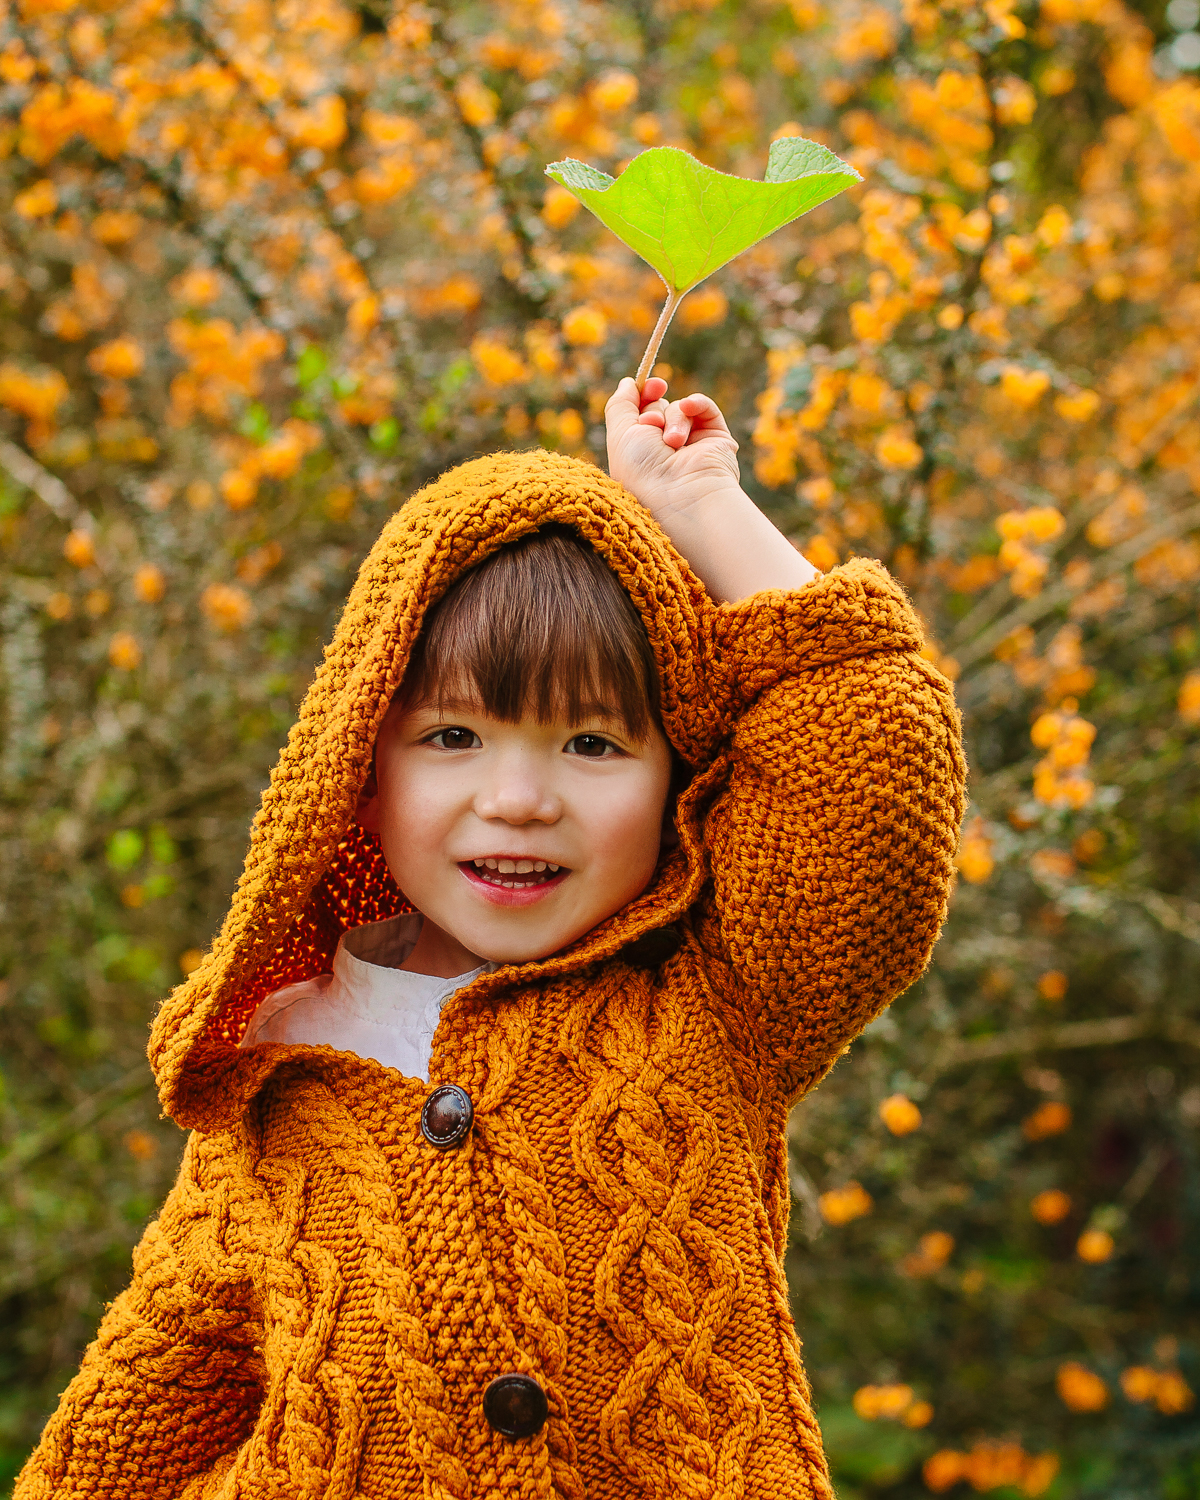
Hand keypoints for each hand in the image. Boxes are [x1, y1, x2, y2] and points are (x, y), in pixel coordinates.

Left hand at [605, 376, 742, 522]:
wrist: (682, 494)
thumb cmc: (643, 471)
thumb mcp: (619, 434)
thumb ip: (619, 404)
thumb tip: (628, 384)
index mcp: (639, 455)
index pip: (638, 415)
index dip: (642, 396)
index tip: (650, 385)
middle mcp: (664, 452)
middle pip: (658, 408)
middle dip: (653, 412)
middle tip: (653, 425)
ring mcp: (692, 447)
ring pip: (679, 409)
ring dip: (673, 419)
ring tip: (673, 442)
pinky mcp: (716, 442)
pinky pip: (705, 409)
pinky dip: (697, 404)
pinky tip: (690, 408)